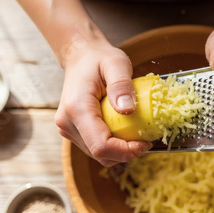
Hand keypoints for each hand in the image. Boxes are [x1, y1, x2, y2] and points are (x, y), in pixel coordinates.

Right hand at [54, 37, 151, 166]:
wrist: (81, 57)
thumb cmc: (99, 59)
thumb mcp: (116, 63)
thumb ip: (121, 85)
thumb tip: (128, 109)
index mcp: (76, 108)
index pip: (100, 145)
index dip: (125, 151)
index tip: (145, 143)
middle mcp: (67, 123)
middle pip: (100, 154)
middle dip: (126, 153)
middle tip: (146, 140)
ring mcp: (68, 129)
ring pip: (98, 154)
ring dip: (120, 151)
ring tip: (137, 135)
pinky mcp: (73, 131)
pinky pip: (96, 147)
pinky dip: (113, 146)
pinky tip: (125, 132)